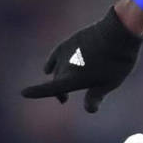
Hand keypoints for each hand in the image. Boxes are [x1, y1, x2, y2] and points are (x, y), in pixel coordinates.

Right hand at [20, 9, 142, 112]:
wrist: (118, 32)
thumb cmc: (118, 61)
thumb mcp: (110, 83)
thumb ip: (96, 96)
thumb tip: (89, 110)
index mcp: (74, 79)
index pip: (51, 88)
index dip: (37, 92)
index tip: (24, 93)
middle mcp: (66, 66)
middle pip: (57, 82)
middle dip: (59, 92)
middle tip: (63, 100)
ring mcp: (66, 53)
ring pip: (58, 69)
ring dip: (59, 78)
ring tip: (63, 87)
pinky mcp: (70, 42)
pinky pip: (55, 56)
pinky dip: (51, 64)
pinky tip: (47, 69)